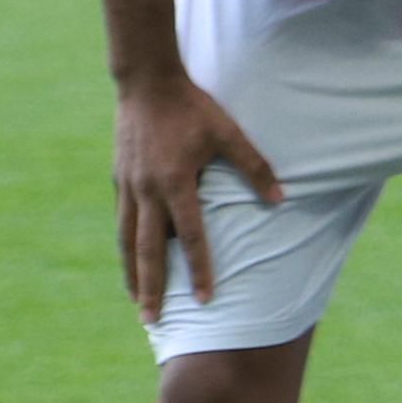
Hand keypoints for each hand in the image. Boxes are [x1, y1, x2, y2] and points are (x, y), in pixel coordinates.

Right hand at [115, 79, 283, 324]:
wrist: (146, 82)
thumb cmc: (193, 107)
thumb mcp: (228, 132)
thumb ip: (255, 166)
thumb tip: (282, 197)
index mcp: (175, 183)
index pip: (190, 237)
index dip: (200, 270)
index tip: (206, 299)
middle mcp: (146, 191)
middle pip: (147, 251)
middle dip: (152, 288)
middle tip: (152, 320)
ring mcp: (128, 187)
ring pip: (127, 241)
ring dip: (132, 273)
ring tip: (137, 301)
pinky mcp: (120, 180)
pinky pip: (123, 221)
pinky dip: (126, 246)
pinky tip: (131, 260)